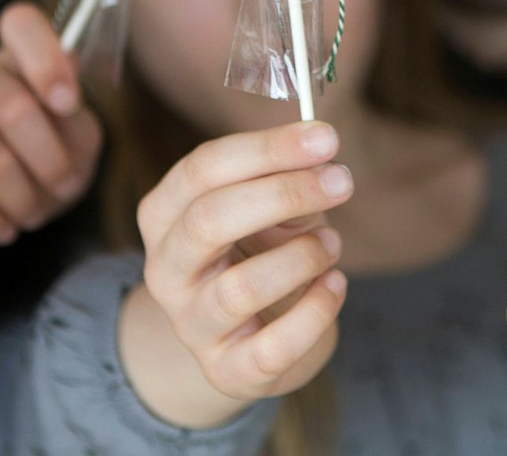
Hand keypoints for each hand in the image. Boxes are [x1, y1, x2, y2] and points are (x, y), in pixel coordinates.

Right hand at [0, 2, 102, 248]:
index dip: (47, 61)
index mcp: (16, 54)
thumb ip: (73, 113)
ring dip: (20, 198)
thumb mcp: (78, 133)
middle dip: (49, 160)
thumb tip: (61, 91)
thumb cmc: (51, 151)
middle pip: (10, 105)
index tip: (68, 105)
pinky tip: (2, 228)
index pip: (22, 24)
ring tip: (34, 215)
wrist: (15, 191)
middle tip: (65, 189)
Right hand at [119, 121, 351, 427]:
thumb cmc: (260, 252)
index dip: (267, 149)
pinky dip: (316, 311)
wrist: (250, 337)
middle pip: (209, 220)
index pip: (203, 169)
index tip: (325, 138)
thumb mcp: (267, 207)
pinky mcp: (228, 369)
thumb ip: (285, 178)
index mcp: (164, 214)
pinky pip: (273, 345)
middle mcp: (166, 269)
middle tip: (341, 181)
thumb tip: (320, 150)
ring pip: (240, 287)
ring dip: (301, 256)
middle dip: (284, 193)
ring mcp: (192, 324)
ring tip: (332, 243)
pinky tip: (335, 285)